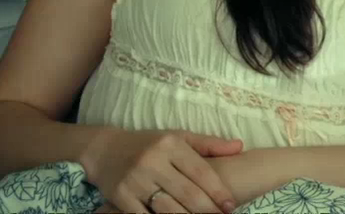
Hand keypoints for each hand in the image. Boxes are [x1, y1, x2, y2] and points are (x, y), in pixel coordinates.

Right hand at [82, 128, 243, 212]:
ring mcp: (135, 180)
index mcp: (170, 144)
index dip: (218, 191)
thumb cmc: (149, 144)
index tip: (230, 206)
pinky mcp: (120, 196)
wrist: (104, 150)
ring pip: (168, 208)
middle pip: (187, 193)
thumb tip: (240, 147)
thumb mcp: (178, 137)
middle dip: (208, 211)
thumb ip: (209, 144)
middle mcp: (153, 160)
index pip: (201, 171)